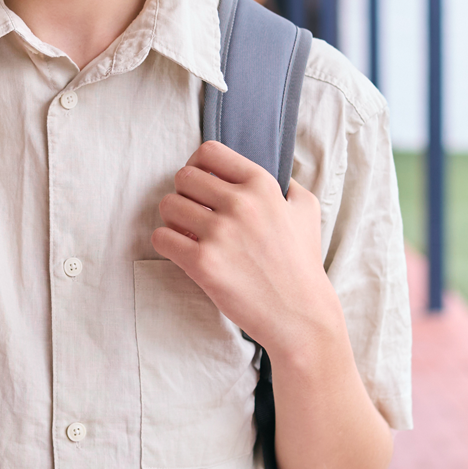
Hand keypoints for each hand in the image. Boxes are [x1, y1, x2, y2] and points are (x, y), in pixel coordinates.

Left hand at [151, 141, 332, 354]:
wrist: (300, 317)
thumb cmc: (302, 264)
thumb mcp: (306, 212)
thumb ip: (287, 185)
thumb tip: (275, 172)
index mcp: (262, 186)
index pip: (209, 151)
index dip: (198, 165)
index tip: (200, 183)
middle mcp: (241, 204)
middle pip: (183, 177)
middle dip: (184, 194)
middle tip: (194, 213)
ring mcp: (220, 233)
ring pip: (167, 205)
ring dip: (173, 219)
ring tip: (189, 233)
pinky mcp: (202, 263)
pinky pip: (161, 237)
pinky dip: (167, 243)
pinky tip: (183, 251)